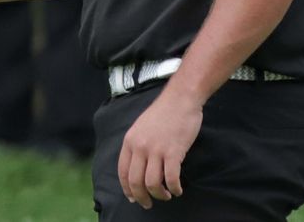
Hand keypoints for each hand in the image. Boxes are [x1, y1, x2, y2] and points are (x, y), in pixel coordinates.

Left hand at [118, 87, 203, 207]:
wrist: (180, 99)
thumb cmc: (163, 113)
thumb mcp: (141, 127)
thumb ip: (137, 145)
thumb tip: (137, 167)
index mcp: (130, 141)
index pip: (123, 172)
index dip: (127, 189)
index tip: (132, 198)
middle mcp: (140, 147)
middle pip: (136, 182)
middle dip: (141, 198)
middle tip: (148, 204)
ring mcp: (156, 149)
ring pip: (152, 183)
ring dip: (160, 195)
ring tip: (167, 195)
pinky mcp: (173, 152)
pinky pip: (171, 179)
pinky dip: (175, 188)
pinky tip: (178, 190)